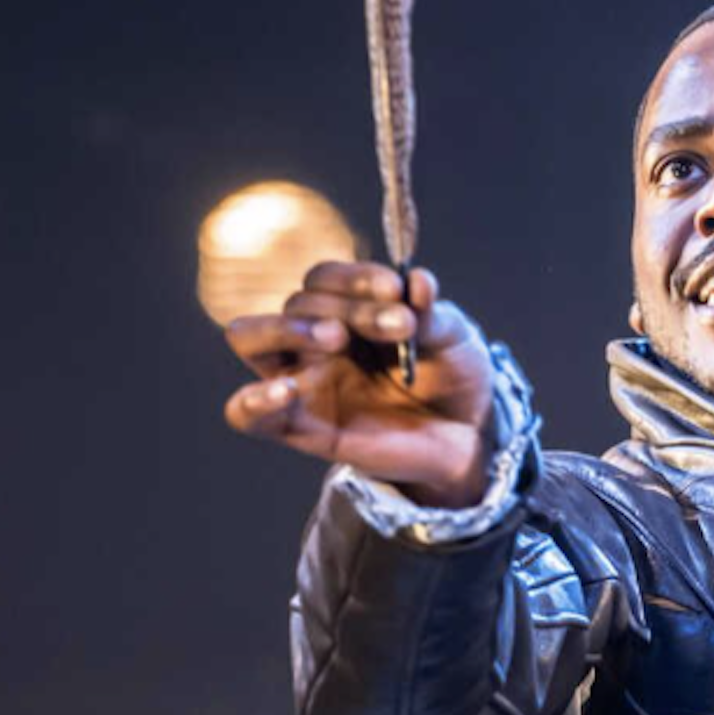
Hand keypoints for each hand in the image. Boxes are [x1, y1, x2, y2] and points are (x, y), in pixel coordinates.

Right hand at [222, 263, 497, 505]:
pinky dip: (252, 400)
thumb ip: (431, 311)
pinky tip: (285, 391)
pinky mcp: (299, 428)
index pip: (324, 279)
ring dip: (286, 327)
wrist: (467, 437)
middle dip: (349, 307)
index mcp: (346, 309)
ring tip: (336, 337)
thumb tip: (418, 279)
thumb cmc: (453, 376)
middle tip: (400, 324)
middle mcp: (314, 339)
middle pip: (299, 303)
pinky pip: (246, 414)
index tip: (398, 289)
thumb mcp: (453, 336)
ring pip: (249, 336)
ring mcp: (303, 380)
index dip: (355, 278)